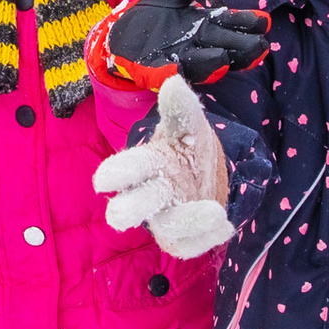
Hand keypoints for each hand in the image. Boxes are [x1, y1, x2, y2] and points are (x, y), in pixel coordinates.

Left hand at [88, 0, 268, 88]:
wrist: (120, 36)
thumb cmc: (153, 15)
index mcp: (205, 25)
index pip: (230, 23)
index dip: (246, 23)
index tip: (263, 21)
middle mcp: (198, 46)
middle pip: (225, 47)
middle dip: (241, 48)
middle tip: (259, 47)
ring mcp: (178, 60)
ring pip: (201, 64)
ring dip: (213, 63)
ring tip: (225, 59)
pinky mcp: (156, 72)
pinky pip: (168, 74)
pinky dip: (175, 73)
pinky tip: (179, 71)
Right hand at [93, 76, 232, 255]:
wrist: (207, 176)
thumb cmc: (187, 148)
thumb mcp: (188, 125)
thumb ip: (180, 109)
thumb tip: (173, 83)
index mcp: (145, 164)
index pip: (125, 168)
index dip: (115, 174)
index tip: (104, 180)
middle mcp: (147, 195)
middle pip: (129, 208)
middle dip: (129, 209)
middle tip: (122, 214)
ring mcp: (162, 219)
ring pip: (165, 229)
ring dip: (188, 221)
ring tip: (216, 211)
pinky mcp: (180, 239)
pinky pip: (188, 246)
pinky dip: (207, 236)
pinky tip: (224, 223)